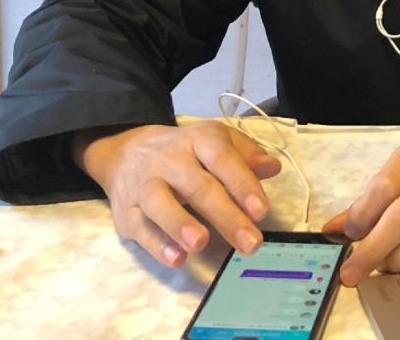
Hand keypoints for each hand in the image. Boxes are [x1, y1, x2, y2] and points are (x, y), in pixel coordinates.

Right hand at [73, 121, 281, 267]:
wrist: (126, 152)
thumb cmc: (186, 151)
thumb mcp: (217, 141)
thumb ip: (246, 155)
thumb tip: (273, 167)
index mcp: (198, 140)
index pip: (222, 158)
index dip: (242, 184)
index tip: (261, 211)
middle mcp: (170, 160)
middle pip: (197, 186)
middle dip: (225, 216)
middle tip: (250, 243)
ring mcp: (145, 185)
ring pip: (158, 201)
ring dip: (179, 223)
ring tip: (201, 244)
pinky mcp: (126, 211)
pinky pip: (140, 227)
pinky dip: (157, 244)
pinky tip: (177, 259)